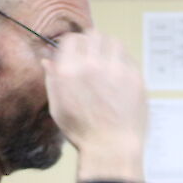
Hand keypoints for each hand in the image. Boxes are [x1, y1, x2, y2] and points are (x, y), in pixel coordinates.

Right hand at [41, 32, 145, 182]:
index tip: (77, 50)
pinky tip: (119, 74)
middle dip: (91, 42)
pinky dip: (123, 61)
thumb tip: (47, 60)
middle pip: (93, 35)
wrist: (111, 147)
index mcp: (69, 72)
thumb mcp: (57, 107)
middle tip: (93, 54)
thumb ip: (52, 79)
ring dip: (109, 48)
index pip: (72, 39)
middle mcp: (92, 66)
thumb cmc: (82, 131)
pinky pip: (129, 58)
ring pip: (113, 42)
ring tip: (107, 61)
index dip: (73, 43)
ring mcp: (116, 70)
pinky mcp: (135, 77)